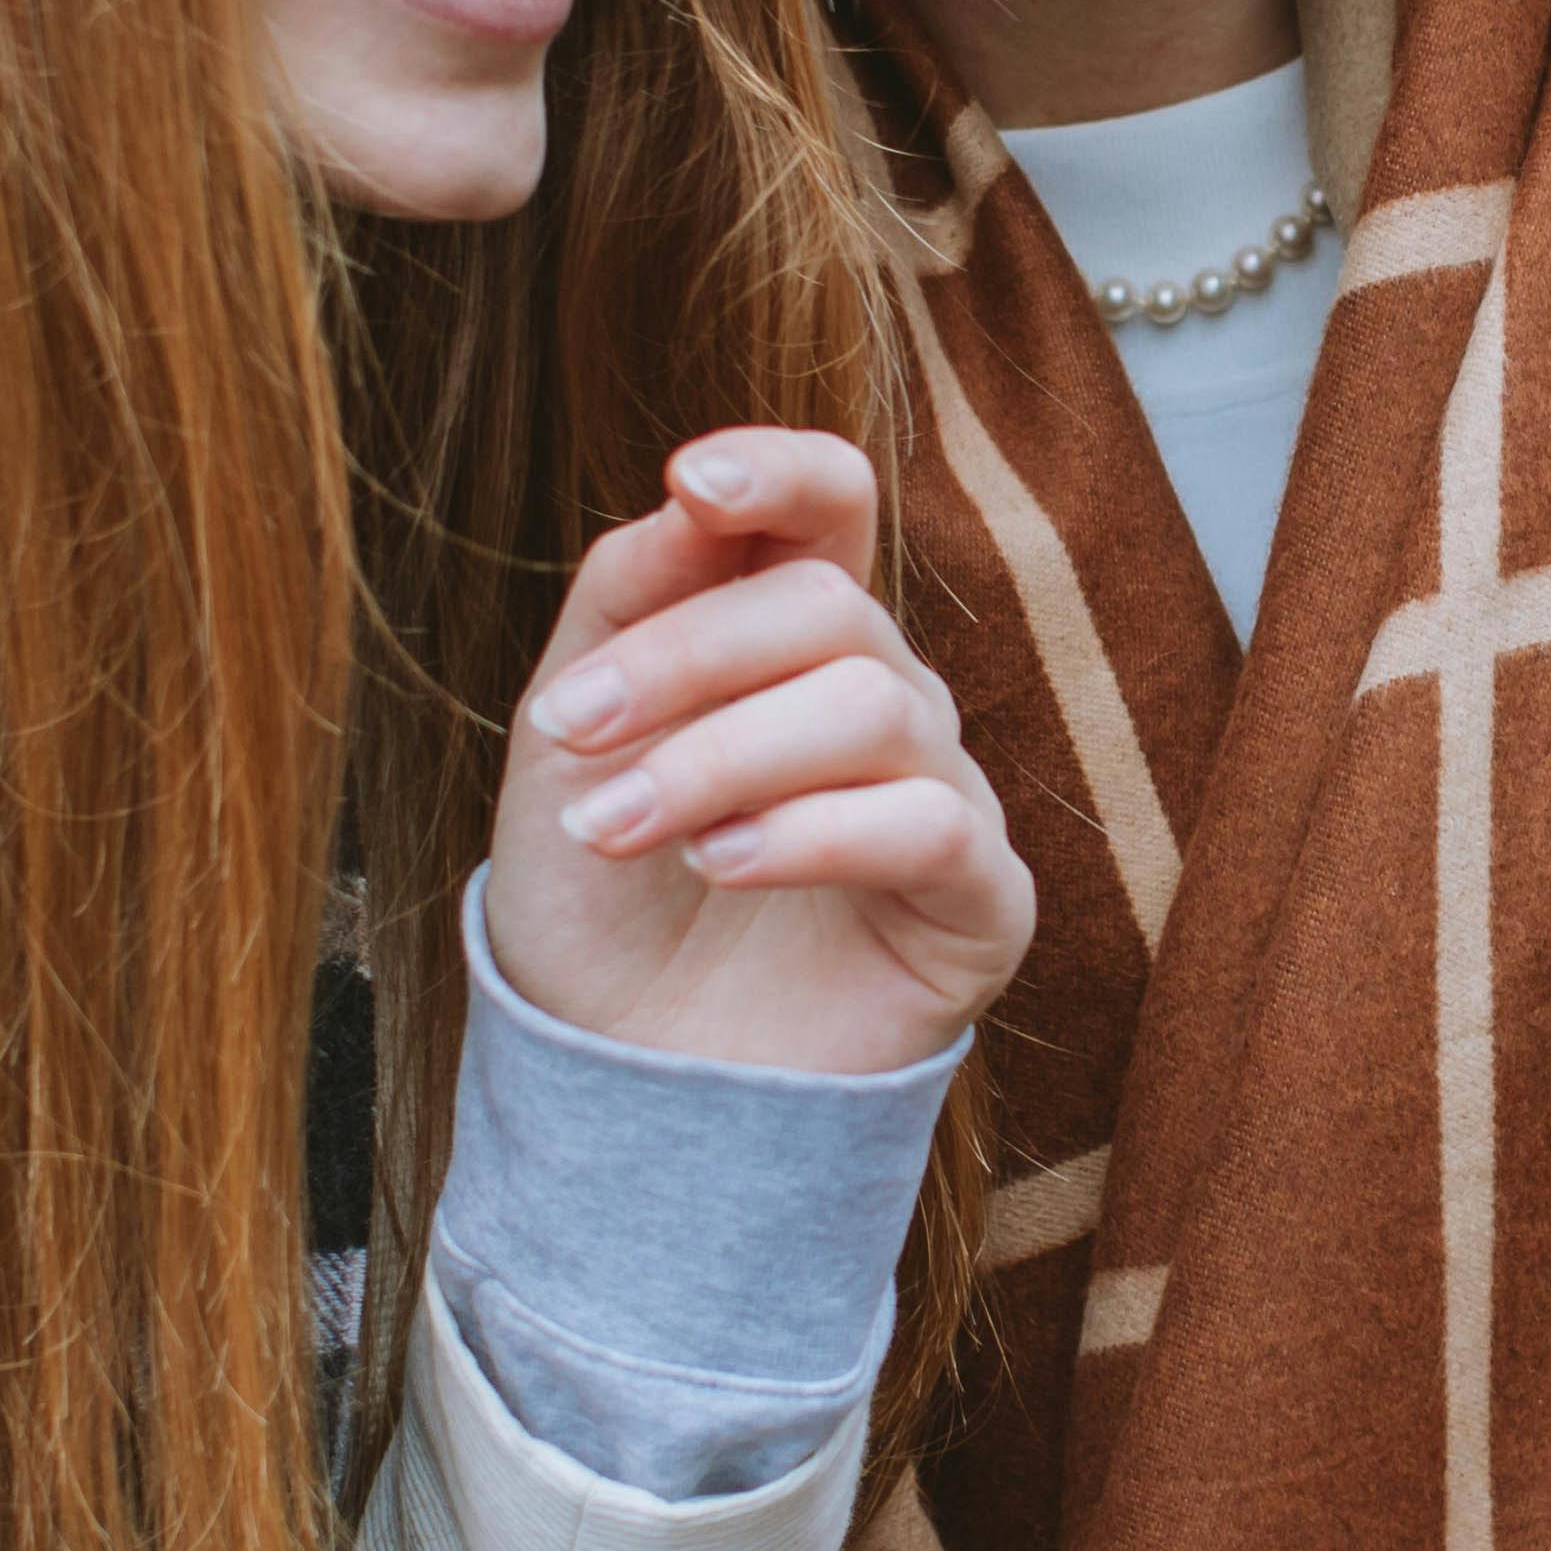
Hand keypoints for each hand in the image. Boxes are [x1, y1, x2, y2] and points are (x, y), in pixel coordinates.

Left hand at [485, 431, 1030, 1075]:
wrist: (621, 1080)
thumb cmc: (602, 900)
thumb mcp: (569, 737)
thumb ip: (626, 604)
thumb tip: (684, 502)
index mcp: (792, 639)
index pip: (832, 503)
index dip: (781, 470)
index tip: (690, 481)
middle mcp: (884, 697)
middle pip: (829, 604)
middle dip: (684, 658)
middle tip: (568, 731)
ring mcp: (944, 794)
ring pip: (873, 703)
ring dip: (719, 758)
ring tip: (617, 828)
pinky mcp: (982, 899)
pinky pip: (927, 822)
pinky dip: (810, 832)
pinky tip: (720, 867)